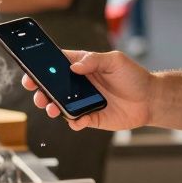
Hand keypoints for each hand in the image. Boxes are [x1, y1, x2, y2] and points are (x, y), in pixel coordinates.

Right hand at [23, 49, 153, 130]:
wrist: (150, 99)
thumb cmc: (133, 76)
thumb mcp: (114, 61)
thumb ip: (94, 60)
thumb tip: (74, 66)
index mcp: (82, 67)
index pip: (56, 65)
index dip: (41, 68)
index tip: (30, 71)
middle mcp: (79, 85)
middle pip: (52, 87)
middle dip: (40, 90)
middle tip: (37, 93)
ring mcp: (83, 102)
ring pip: (60, 105)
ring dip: (52, 107)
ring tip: (51, 107)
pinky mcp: (91, 117)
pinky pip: (76, 121)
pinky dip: (73, 122)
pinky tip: (76, 120)